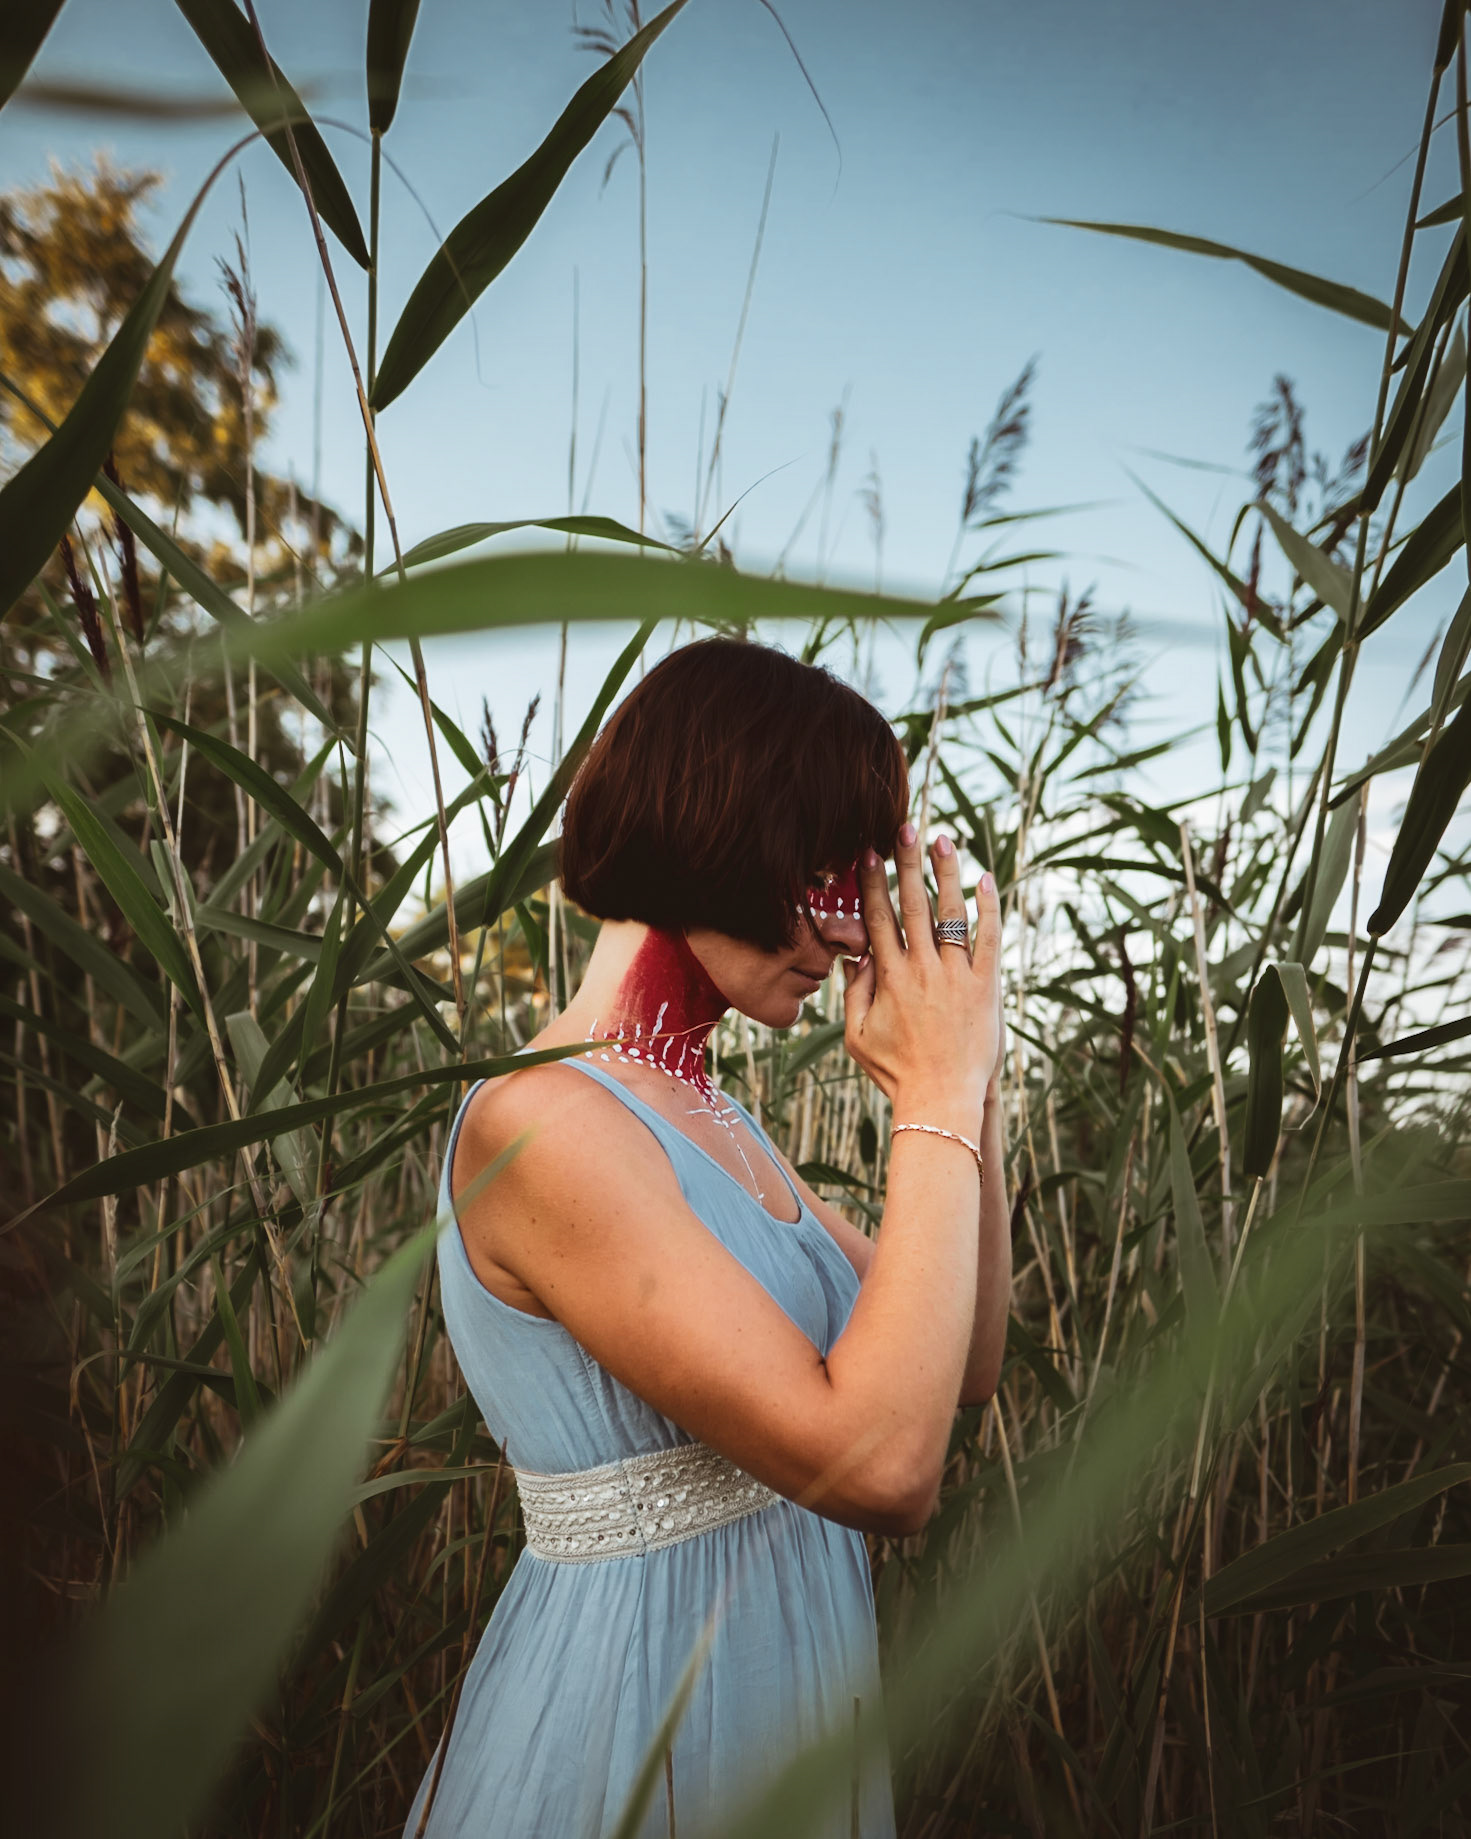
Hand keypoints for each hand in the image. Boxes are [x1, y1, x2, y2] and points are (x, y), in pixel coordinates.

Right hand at [840, 822, 1002, 1138]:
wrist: (942, 1099)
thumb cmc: (897, 1073)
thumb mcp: (857, 1037)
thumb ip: (853, 994)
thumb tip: (854, 957)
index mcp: (889, 979)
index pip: (878, 919)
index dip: (873, 883)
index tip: (868, 852)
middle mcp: (923, 970)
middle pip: (913, 905)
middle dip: (908, 863)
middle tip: (904, 829)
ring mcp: (957, 977)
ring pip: (952, 914)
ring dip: (947, 874)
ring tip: (945, 841)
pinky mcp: (986, 988)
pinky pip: (990, 940)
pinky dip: (990, 908)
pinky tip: (986, 880)